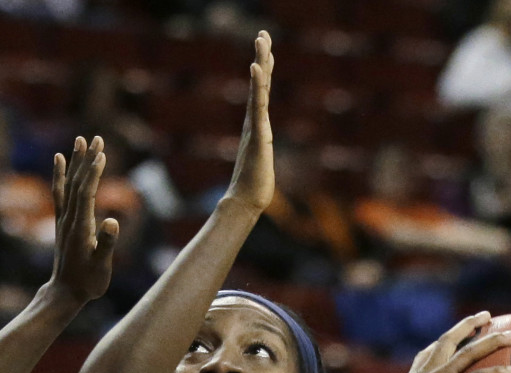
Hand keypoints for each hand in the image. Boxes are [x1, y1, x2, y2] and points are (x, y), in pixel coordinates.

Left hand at [47, 135, 118, 305]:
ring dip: (76, 161)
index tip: (101, 154)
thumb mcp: (101, 267)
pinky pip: (60, 193)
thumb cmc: (87, 283)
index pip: (86, 193)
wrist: (64, 293)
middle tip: (97, 138)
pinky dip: (60, 175)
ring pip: (69, 184)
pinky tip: (60, 160)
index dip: (94, 173)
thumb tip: (113, 221)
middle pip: (78, 183)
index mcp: (80, 228)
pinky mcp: (62, 223)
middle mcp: (69, 220)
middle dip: (88, 160)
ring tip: (81, 140)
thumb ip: (107, 243)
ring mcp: (64, 220)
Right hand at [224, 31, 274, 214]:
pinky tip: (255, 67)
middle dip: (262, 57)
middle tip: (262, 33)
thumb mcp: (263, 163)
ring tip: (261, 41)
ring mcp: (255, 126)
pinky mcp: (258, 134)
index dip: (264, 70)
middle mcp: (254, 121)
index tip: (264, 48)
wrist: (245, 201)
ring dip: (260, 63)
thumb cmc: (254, 187)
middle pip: (259, 83)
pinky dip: (256, 84)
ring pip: (258, 89)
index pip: (262, 92)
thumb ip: (261, 155)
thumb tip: (260, 158)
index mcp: (258, 125)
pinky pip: (257, 104)